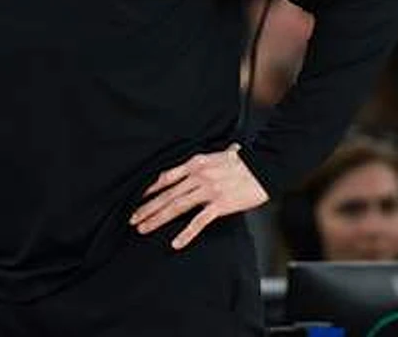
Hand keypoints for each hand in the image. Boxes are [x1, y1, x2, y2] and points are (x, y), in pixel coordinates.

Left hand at [130, 144, 266, 249]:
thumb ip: (206, 159)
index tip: (136, 197)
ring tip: (143, 228)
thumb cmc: (244, 161)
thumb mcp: (218, 155)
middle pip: (167, 194)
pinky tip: (176, 243)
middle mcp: (197, 176)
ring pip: (177, 206)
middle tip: (132, 218)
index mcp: (195, 163)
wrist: (265, 166)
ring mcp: (208, 190)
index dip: (149, 188)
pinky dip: (187, 233)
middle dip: (147, 207)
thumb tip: (198, 160)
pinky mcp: (220, 204)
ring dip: (158, 218)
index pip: (166, 177)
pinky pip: (199, 221)